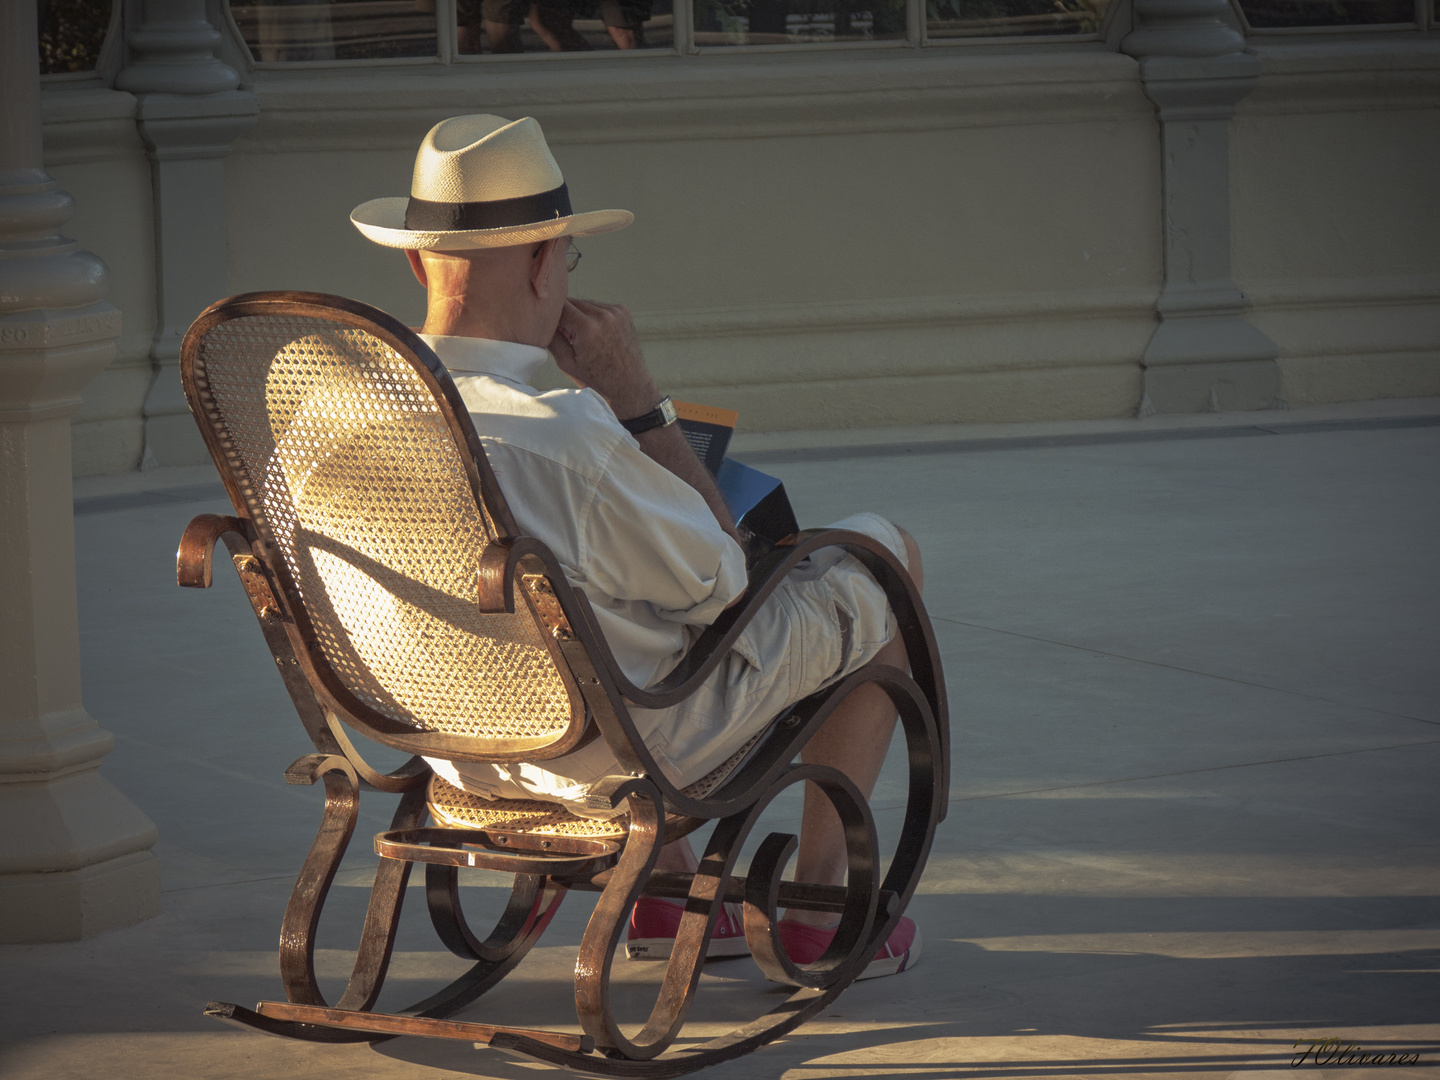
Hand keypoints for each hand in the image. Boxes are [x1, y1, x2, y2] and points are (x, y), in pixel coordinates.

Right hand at [549, 299, 660, 420]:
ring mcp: (615, 311)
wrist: (629, 384)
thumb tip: (541, 321)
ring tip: (581, 336)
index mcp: (587, 329)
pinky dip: (593, 315)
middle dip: (565, 314)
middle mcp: (603, 316)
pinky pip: (599, 306)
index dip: (551, 316)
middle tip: (565, 334)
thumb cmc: (596, 379)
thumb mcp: (566, 363)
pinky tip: (595, 333)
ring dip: (579, 314)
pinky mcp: (623, 311)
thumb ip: (552, 338)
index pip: (559, 307)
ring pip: (585, 303)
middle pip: (572, 301)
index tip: (549, 326)